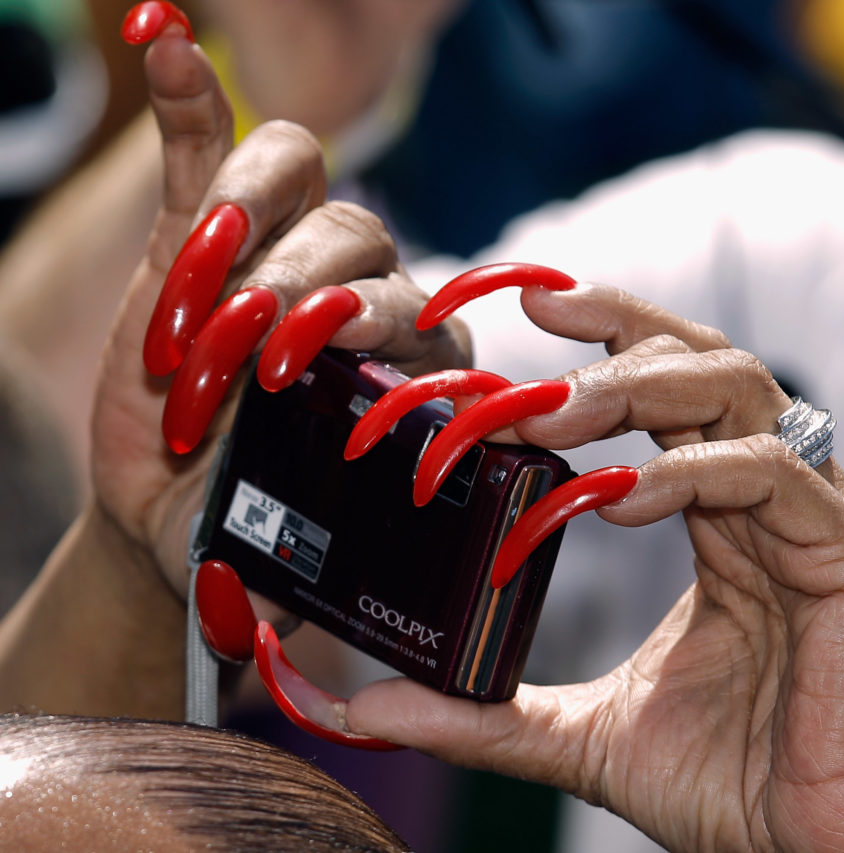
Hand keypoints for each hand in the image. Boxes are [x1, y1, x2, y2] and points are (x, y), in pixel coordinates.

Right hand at [93, 18, 468, 599]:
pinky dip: (190, 98)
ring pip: (298, 185)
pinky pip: (209, 143)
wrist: (175, 507)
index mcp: (411, 367)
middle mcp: (360, 295)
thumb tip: (290, 606)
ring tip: (195, 281)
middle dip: (302, 285)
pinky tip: (165, 42)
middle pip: (361, 240)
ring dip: (247, 217)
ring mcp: (280, 253)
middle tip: (245, 349)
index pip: (428, 314)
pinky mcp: (198, 229)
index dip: (380, 326)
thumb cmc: (244, 527)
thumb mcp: (278, 550)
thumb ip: (299, 560)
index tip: (321, 360)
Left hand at [344, 283, 843, 851]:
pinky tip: (622, 498)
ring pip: (743, 396)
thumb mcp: (590, 737)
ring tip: (555, 412)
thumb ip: (490, 714)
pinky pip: (775, 478)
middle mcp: (774, 501)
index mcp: (724, 519)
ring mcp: (820, 522)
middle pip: (708, 364)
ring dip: (644, 385)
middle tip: (530, 326)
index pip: (671, 392)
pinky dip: (692, 473)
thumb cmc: (741, 785)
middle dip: (621, 335)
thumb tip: (372, 706)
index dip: (607, 342)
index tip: (523, 312)